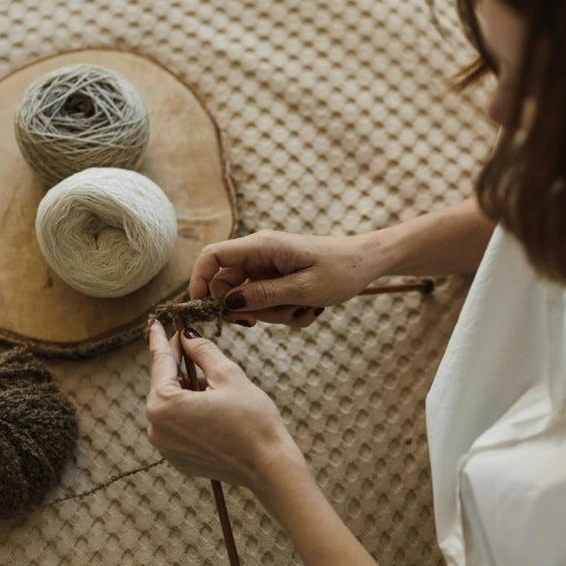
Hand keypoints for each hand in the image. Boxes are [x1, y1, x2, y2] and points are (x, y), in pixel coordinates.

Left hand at [145, 321, 306, 491]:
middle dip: (180, 366)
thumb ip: (203, 351)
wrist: (269, 467)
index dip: (161, 339)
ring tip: (214, 384)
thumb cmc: (252, 421)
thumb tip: (188, 336)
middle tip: (194, 345)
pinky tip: (214, 407)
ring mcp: (165, 447)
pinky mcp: (178, 459)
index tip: (155, 322)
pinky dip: (190, 412)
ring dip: (188, 390)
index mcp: (163, 405)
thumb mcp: (228, 376)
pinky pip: (178, 426)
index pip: (160, 362)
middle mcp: (156, 428)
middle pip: (165, 385)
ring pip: (172, 406)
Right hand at [189, 230, 384, 327]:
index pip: (212, 256)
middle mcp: (259, 254)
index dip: (198, 281)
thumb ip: (263, 296)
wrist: (367, 263)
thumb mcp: (303, 289)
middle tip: (268, 320)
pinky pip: (268, 303)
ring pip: (249, 299)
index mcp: (261, 246)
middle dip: (247, 309)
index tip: (201, 309)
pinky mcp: (278, 279)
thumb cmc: (340, 270)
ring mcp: (268, 268)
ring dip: (273, 314)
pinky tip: (309, 309)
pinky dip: (285, 312)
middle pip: (228, 285)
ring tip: (303, 309)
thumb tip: (228, 304)